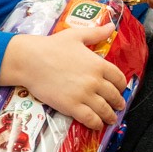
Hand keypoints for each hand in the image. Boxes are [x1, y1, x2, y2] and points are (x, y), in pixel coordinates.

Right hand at [1, 23, 127, 130]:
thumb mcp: (76, 36)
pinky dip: (96, 124)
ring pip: (104, 110)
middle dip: (118, 103)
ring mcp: (84, 95)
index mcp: (98, 64)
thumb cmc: (52, 46)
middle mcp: (95, 81)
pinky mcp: (72, 106)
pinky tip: (97, 125)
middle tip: (118, 107)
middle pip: (114, 96)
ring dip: (110, 116)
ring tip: (110, 119)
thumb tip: (111, 26)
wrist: (31, 60)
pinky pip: (90, 119)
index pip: (118, 78)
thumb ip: (96, 33)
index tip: (120, 90)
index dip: (121, 86)